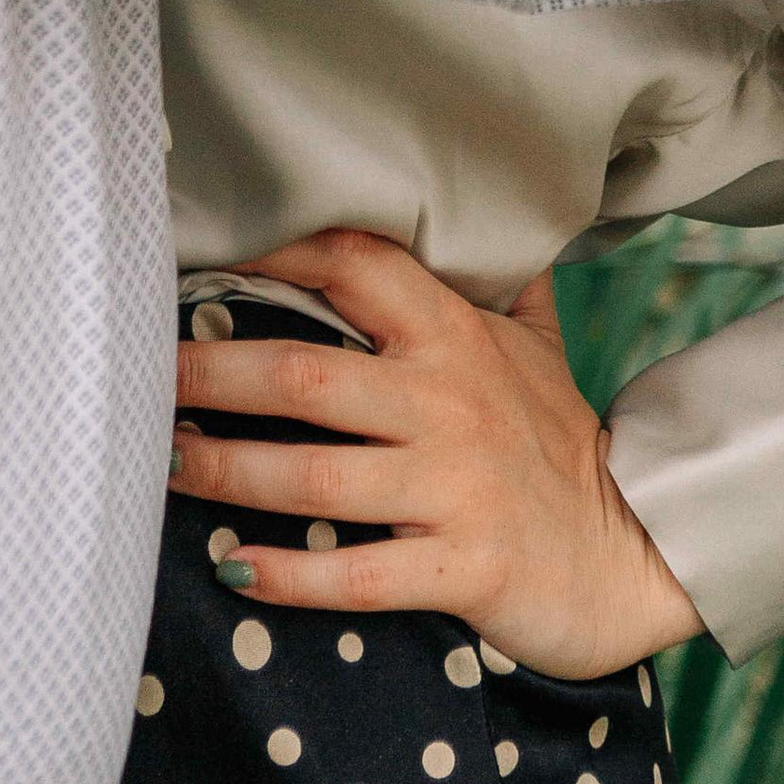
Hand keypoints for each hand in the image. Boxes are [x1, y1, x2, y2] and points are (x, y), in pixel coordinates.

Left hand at [169, 230, 703, 680]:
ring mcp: (452, 487)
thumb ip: (494, 278)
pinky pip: (357, 575)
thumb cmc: (563, 442)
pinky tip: (232, 568)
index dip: (274, 253)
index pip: (355, 267)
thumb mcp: (535, 343)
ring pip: (315, 476)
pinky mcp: (461, 568)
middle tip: (146, 374)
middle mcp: (446, 402)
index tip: (202, 257)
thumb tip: (476, 208)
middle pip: (305, 375)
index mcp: (454, 336)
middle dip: (214, 373)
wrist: (637, 550)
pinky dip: (289, 575)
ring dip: (229, 471)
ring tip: (165, 463)